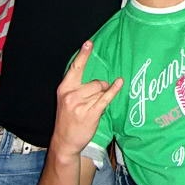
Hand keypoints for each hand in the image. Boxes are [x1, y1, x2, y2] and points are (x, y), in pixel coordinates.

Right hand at [51, 41, 122, 157]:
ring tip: (93, 107)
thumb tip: (96, 77)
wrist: (64, 141)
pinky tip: (119, 83)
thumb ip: (77, 87)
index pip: (75, 68)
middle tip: (94, 99)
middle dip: (100, 88)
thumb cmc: (68, 118)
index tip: (89, 43)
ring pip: (101, 91)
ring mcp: (80, 105)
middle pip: (95, 82)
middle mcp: (71, 95)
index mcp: (64, 88)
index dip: (83, 55)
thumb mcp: (66, 100)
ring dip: (102, 97)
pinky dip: (114, 90)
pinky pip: (106, 98)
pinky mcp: (90, 113)